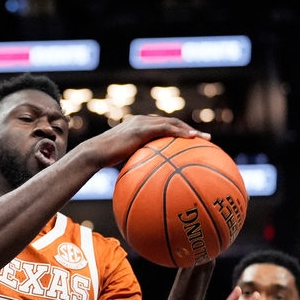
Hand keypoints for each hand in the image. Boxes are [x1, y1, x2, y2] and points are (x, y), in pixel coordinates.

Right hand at [86, 114, 209, 168]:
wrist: (94, 153)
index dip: (178, 132)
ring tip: (204, 138)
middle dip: (189, 129)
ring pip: (172, 123)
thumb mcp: (123, 159)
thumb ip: (135, 162)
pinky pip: (166, 129)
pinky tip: (191, 139)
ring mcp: (142, 123)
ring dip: (189, 130)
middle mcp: (142, 121)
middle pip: (171, 122)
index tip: (191, 140)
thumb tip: (144, 179)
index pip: (163, 126)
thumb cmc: (105, 160)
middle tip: (204, 139)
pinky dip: (180, 133)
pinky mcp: (141, 128)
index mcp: (138, 126)